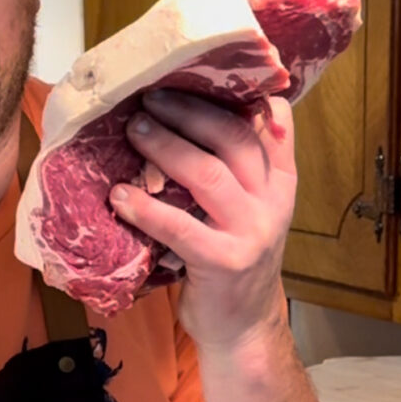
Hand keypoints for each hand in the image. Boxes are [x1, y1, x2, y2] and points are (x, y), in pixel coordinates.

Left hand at [108, 89, 297, 353]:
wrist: (243, 328)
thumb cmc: (233, 261)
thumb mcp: (251, 210)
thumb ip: (243, 169)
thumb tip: (199, 115)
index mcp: (281, 183)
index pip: (266, 123)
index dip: (232, 95)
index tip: (195, 73)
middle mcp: (272, 202)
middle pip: (231, 138)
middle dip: (188, 112)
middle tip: (149, 99)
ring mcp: (251, 232)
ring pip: (207, 173)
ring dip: (164, 147)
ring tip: (133, 131)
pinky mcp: (223, 262)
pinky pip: (179, 226)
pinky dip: (145, 209)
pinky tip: (119, 196)